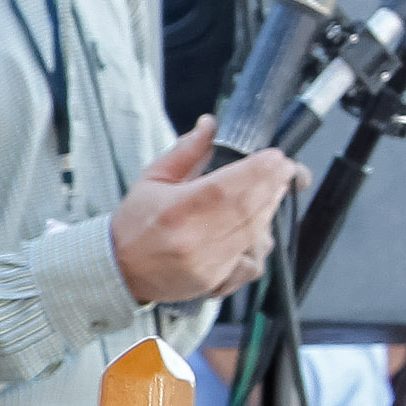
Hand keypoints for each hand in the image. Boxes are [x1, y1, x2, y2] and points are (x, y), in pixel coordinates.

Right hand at [111, 118, 306, 305]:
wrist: (121, 271)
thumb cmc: (136, 223)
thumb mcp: (153, 179)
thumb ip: (186, 151)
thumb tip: (210, 124)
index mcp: (175, 210)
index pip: (225, 188)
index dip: (257, 172)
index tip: (277, 158)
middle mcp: (193, 240)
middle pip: (246, 209)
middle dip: (272, 185)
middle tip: (284, 169)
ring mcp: (206, 264)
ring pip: (254, 234)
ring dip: (269, 210)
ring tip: (271, 192)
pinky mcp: (216, 281)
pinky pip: (252, 261)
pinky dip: (260, 242)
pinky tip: (256, 228)